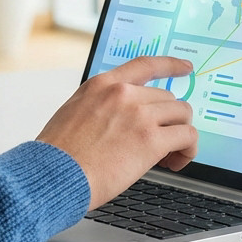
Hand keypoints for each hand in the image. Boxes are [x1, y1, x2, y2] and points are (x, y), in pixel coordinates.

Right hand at [36, 56, 197, 208]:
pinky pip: (187, 136)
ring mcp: (139, 114)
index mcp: (102, 85)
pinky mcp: (151, 139)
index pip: (145, 64)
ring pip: (182, 115)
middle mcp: (123, 94)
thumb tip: (122, 120)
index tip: (185, 67)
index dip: (171, 65)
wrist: (53, 176)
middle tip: (162, 144)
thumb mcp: (74, 113)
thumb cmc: (58, 155)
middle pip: (168, 98)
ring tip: (168, 156)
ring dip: (180, 135)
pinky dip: (188, 150)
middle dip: (169, 121)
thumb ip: (101, 107)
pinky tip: (175, 162)